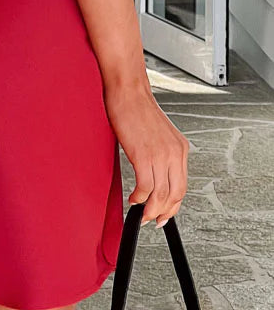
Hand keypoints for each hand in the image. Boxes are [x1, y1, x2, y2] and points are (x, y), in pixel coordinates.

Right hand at [104, 80, 188, 227]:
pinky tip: (133, 198)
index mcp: (180, 148)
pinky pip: (145, 187)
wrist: (128, 90)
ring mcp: (161, 154)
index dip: (173, 205)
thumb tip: (154, 175)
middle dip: (164, 212)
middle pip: (175, 194)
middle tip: (152, 219)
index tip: (164, 213)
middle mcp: (175, 152)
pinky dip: (139, 197)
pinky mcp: (144, 155)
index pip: (182, 186)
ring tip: (141, 213)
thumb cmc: (137, 108)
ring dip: (151, 209)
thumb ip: (161, 154)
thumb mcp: (158, 134)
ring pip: (161, 194)